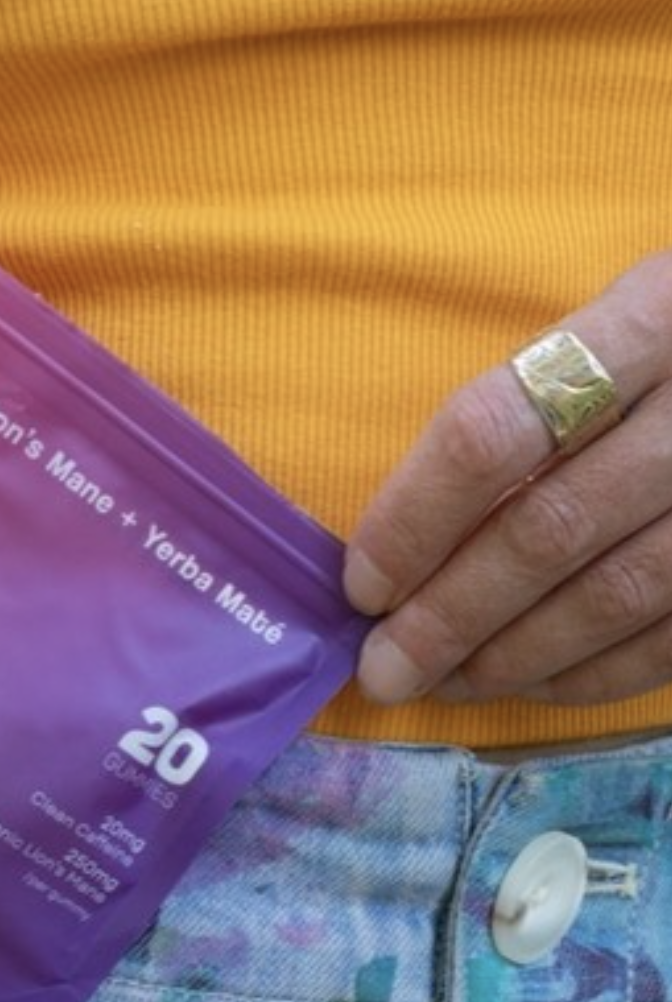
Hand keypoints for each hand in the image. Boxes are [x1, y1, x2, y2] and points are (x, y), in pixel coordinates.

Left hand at [345, 252, 671, 707]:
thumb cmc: (669, 347)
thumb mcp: (607, 325)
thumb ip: (514, 405)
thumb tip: (388, 547)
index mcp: (648, 317)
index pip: (493, 431)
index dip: (414, 519)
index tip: (362, 586)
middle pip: (549, 527)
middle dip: (449, 616)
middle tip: (385, 669)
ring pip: (615, 595)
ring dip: (512, 657)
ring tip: (442, 683)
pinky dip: (591, 674)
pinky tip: (528, 684)